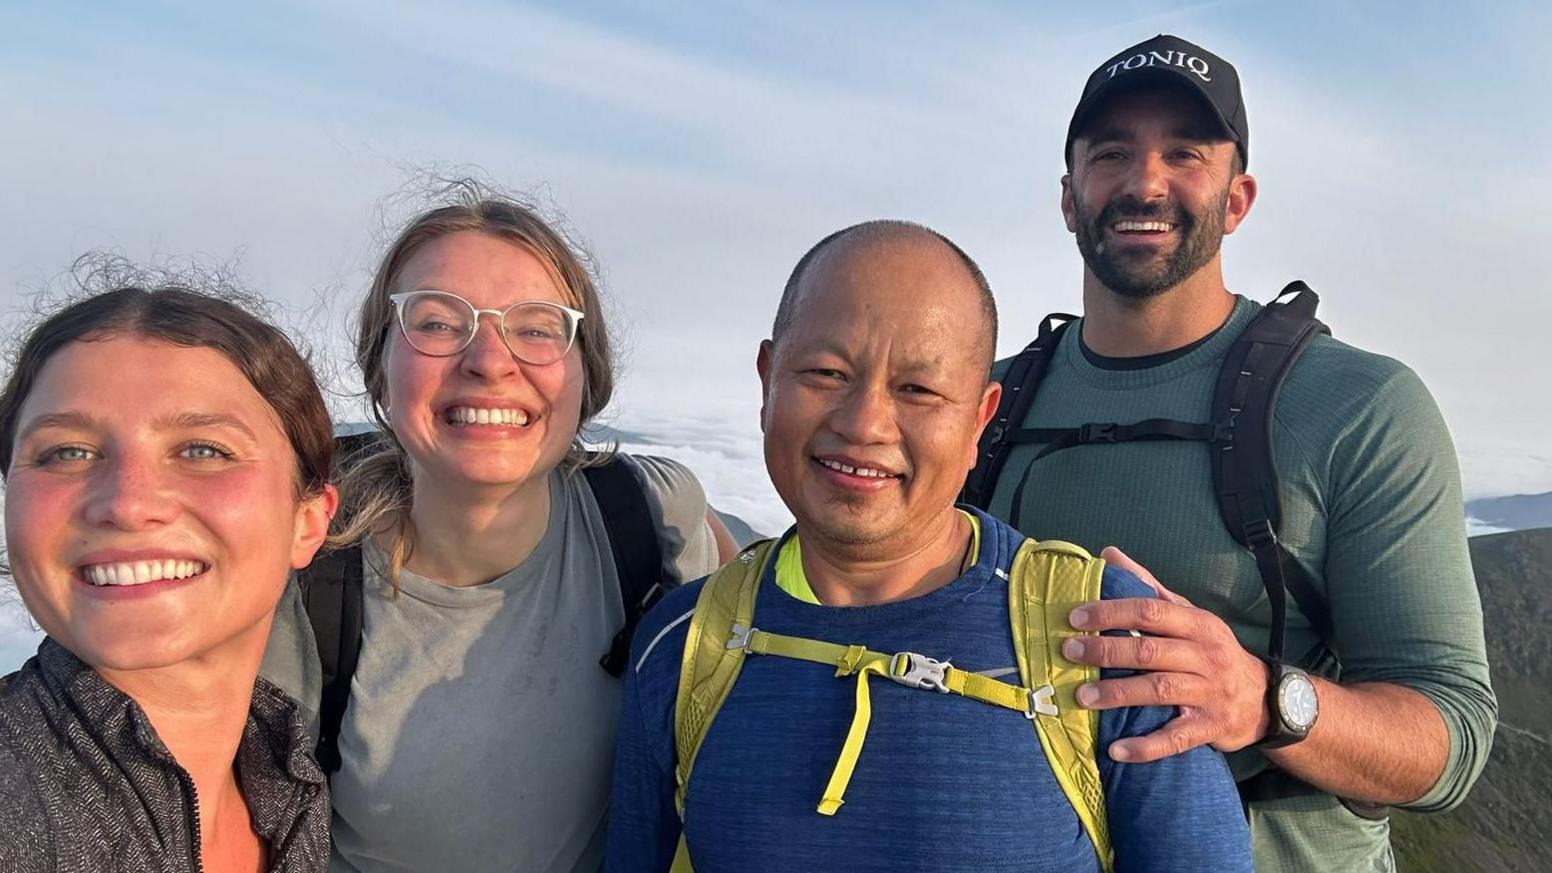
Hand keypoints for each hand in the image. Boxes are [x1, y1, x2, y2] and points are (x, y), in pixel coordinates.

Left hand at [1063, 546, 1271, 762]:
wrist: (1265, 700)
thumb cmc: (1212, 651)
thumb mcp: (1189, 615)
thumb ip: (1148, 587)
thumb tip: (1108, 553)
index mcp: (1198, 624)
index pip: (1151, 611)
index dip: (1112, 612)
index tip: (1076, 618)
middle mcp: (1207, 656)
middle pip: (1151, 650)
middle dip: (1107, 651)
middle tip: (1070, 653)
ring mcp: (1210, 694)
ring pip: (1159, 690)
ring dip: (1118, 694)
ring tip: (1082, 697)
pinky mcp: (1210, 728)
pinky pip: (1176, 739)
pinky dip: (1146, 747)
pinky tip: (1117, 751)